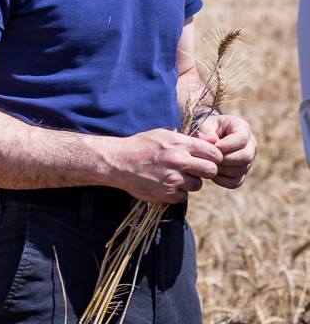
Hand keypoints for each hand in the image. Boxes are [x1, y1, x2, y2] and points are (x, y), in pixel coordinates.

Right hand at [105, 128, 222, 203]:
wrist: (117, 162)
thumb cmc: (140, 146)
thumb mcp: (161, 134)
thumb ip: (186, 139)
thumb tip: (211, 140)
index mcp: (179, 143)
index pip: (213, 153)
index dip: (213, 157)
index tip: (207, 159)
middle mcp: (179, 160)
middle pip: (211, 171)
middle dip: (206, 171)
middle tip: (195, 170)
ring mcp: (173, 178)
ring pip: (197, 185)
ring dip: (190, 182)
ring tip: (175, 176)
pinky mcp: (167, 194)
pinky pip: (184, 196)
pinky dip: (177, 192)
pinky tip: (165, 184)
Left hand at [193, 113, 256, 187]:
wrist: (204, 138)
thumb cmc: (204, 129)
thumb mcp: (203, 125)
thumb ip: (206, 131)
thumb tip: (213, 141)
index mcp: (242, 128)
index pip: (242, 139)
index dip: (228, 145)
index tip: (213, 146)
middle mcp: (250, 145)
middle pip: (246, 157)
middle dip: (226, 159)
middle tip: (210, 158)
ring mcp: (248, 160)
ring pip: (241, 170)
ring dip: (222, 169)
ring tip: (208, 163)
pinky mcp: (241, 173)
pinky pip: (235, 182)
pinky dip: (222, 180)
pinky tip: (210, 173)